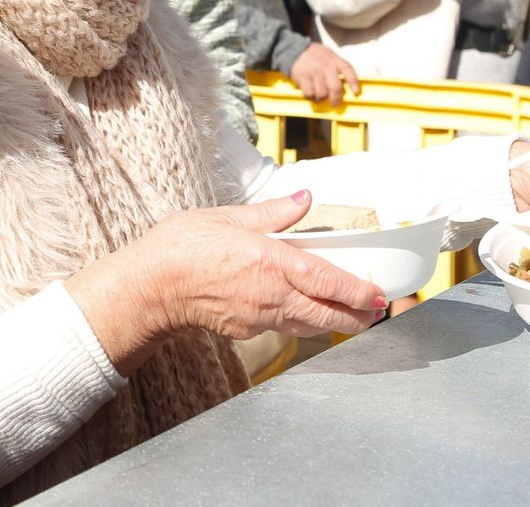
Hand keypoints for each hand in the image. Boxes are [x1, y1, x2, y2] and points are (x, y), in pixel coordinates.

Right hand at [66, 193, 386, 376]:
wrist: (151, 286)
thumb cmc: (183, 246)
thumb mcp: (229, 217)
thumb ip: (273, 213)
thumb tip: (304, 198)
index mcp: (270, 262)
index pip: (327, 281)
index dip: (357, 291)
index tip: (378, 295)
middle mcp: (271, 296)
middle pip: (327, 313)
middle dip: (357, 315)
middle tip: (376, 311)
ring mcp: (258, 318)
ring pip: (309, 325)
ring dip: (334, 322)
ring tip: (353, 316)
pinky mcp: (245, 330)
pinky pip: (283, 327)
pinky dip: (302, 322)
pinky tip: (305, 313)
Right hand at [289, 42, 359, 104]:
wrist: (293, 49)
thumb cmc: (314, 54)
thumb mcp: (329, 54)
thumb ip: (337, 66)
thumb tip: (347, 83)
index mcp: (334, 59)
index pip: (348, 70)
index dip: (353, 82)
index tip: (355, 92)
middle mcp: (325, 65)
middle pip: (335, 87)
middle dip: (336, 99)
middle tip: (335, 104)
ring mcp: (314, 71)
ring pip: (322, 93)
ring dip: (321, 99)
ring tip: (320, 97)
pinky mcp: (303, 77)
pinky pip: (309, 93)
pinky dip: (311, 97)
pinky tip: (311, 94)